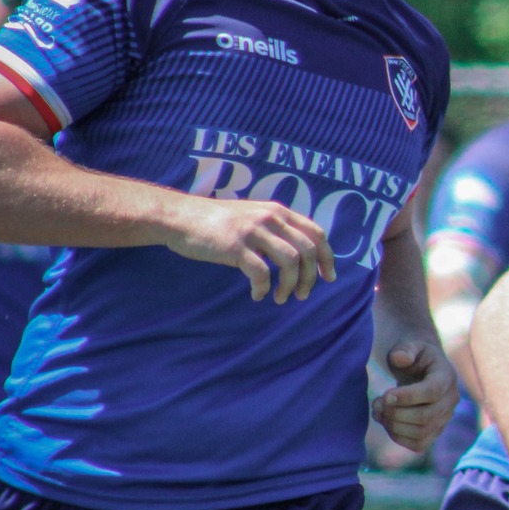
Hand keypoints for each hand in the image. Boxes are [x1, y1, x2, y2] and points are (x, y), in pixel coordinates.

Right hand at [165, 195, 334, 302]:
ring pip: (290, 261)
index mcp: (278, 211)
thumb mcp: (253, 216)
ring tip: (280, 298)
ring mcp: (253, 231)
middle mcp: (270, 218)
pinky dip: (263, 288)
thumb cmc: (216, 222)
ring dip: (289, 285)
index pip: (316, 233)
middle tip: (302, 295)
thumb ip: (275, 228)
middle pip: (307, 250)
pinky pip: (260, 272)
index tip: (329, 277)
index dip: (327, 257)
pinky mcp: (235, 246)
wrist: (179, 217)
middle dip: (310, 277)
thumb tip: (298, 254)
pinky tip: (258, 294)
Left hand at [371, 340, 459, 454]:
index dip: (409, 397)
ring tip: (378, 410)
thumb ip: (405, 349)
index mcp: (447, 376)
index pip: (433, 392)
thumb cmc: (413, 357)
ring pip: (421, 433)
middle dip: (396, 413)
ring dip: (393, 425)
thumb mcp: (409, 346)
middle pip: (426, 416)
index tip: (386, 395)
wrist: (421, 371)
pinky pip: (418, 444)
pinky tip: (386, 421)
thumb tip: (401, 358)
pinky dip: (397, 436)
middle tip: (377, 402)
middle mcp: (451, 400)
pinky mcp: (434, 432)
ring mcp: (444, 419)